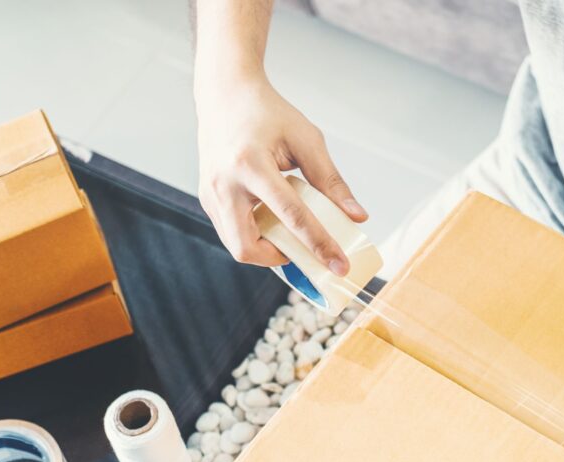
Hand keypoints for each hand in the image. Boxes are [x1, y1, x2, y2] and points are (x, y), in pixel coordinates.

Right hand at [195, 73, 366, 270]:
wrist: (225, 94)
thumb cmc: (266, 112)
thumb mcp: (306, 140)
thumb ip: (331, 181)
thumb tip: (356, 217)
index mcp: (250, 165)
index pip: (291, 217)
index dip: (319, 245)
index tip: (340, 266)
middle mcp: (224, 183)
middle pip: (248, 247)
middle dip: (280, 259)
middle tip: (306, 252)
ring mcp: (210, 193)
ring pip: (236, 245)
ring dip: (266, 249)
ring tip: (290, 233)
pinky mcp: (207, 198)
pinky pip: (231, 231)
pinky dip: (255, 235)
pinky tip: (273, 220)